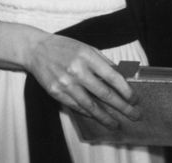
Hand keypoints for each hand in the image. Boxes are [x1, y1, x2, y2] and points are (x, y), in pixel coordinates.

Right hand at [23, 34, 140, 128]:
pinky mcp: (56, 92)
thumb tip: (123, 77)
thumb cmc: (64, 47)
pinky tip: (97, 117)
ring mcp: (65, 83)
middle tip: (134, 115)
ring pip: (90, 106)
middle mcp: (77, 70)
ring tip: (116, 124)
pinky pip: (76, 107)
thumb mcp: (86, 48)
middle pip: (104, 94)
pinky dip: (88, 114)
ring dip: (106, 117)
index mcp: (87, 56)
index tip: (135, 99)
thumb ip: (104, 63)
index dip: (126, 90)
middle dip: (122, 107)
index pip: (112, 77)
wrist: (36, 49)